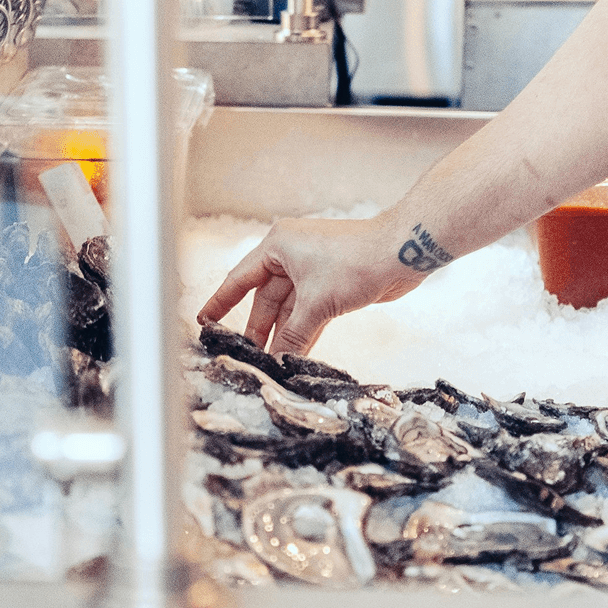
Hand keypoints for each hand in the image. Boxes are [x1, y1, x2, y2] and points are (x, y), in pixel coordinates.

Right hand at [196, 216, 422, 354]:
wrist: (402, 253)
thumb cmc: (357, 261)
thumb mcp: (317, 303)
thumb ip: (294, 334)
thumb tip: (280, 361)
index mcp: (278, 245)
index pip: (240, 279)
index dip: (222, 302)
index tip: (205, 321)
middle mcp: (292, 254)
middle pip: (266, 298)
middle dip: (259, 328)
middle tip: (249, 356)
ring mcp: (313, 269)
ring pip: (289, 308)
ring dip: (283, 334)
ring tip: (272, 362)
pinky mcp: (332, 284)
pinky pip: (309, 311)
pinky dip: (303, 331)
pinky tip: (297, 354)